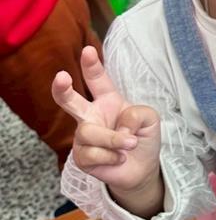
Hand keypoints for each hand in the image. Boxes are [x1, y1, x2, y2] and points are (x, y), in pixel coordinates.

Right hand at [51, 46, 161, 195]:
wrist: (141, 168)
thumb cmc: (142, 138)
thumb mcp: (150, 118)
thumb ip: (137, 114)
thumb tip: (118, 126)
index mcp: (107, 100)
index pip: (97, 80)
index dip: (92, 66)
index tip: (88, 51)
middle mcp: (91, 115)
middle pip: (69, 101)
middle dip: (62, 89)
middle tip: (61, 77)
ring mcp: (83, 136)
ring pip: (89, 132)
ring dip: (113, 139)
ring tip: (129, 144)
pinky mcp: (81, 156)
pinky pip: (92, 154)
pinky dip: (112, 157)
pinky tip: (118, 158)